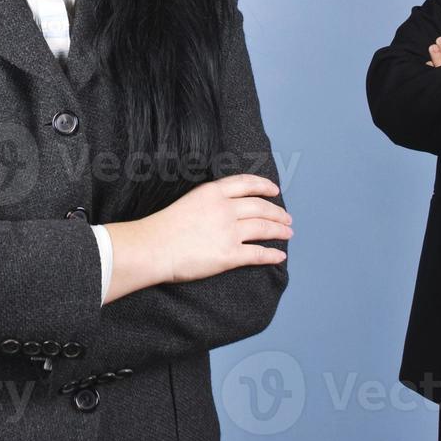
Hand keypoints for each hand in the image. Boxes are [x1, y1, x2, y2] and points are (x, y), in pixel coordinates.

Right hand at [105, 174, 289, 300]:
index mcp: (213, 192)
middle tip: (287, 218)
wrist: (152, 247)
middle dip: (277, 212)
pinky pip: (258, 254)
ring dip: (279, 231)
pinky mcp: (229, 255)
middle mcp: (224, 209)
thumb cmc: (162, 227)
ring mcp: (228, 232)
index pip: (246, 184)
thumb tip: (226, 208)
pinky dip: (272, 255)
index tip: (275, 190)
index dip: (264, 186)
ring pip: (264, 228)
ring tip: (288, 233)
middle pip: (260, 207)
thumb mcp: (189, 201)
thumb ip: (209, 201)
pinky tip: (280, 256)